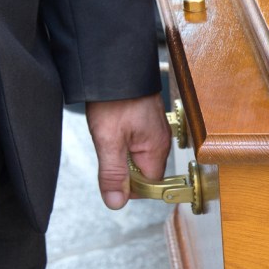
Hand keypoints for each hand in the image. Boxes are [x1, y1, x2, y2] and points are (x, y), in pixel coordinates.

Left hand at [85, 94, 170, 209]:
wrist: (115, 66)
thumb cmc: (114, 99)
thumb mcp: (107, 140)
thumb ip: (113, 173)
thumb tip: (116, 202)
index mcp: (156, 148)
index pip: (150, 185)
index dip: (130, 187)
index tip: (114, 177)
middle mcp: (161, 141)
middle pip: (146, 172)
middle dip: (125, 171)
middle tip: (108, 151)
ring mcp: (156, 130)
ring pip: (139, 158)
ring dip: (123, 156)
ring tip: (110, 137)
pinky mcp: (147, 121)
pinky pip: (139, 144)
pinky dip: (124, 143)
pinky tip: (113, 130)